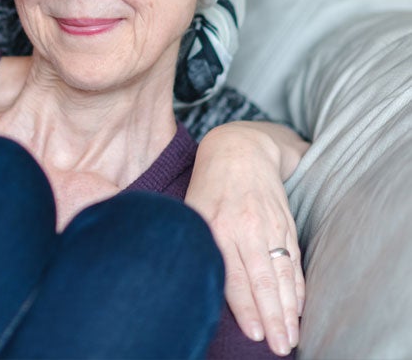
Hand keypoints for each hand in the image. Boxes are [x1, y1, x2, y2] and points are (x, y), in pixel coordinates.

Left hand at [185, 123, 307, 356]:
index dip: (246, 307)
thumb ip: (198, 242)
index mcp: (218, 226)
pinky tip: (298, 307)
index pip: (234, 275)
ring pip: (282, 275)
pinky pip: (293, 262)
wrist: (240, 149)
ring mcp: (270, 227)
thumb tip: (197, 279)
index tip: (254, 334)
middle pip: (263, 281)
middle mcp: (247, 228)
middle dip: (272, 318)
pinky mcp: (285, 224)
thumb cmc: (208, 184)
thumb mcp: (191, 208)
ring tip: (292, 337)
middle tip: (279, 347)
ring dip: (288, 310)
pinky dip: (298, 287)